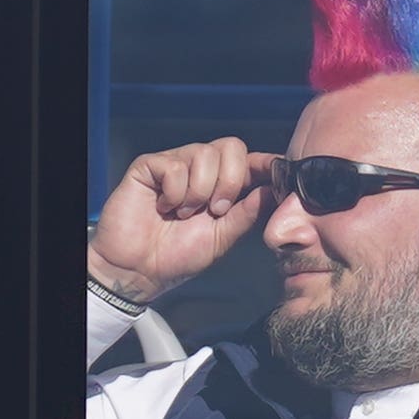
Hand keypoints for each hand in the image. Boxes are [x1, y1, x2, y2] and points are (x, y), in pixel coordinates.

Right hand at [88, 138, 269, 304]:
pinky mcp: (149, 166)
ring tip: (184, 214)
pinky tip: (164, 206)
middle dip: (230, 181)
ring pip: (204, 154)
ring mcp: (174, 164)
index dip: (265, 164)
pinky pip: (175, 165)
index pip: (248, 160)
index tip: (280, 172)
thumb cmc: (177, 256)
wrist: (138, 271)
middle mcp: (199, 168)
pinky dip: (174, 192)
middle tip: (216, 210)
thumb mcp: (222, 238)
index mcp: (220, 184)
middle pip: (231, 146)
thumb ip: (246, 213)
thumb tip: (273, 190)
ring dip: (199, 192)